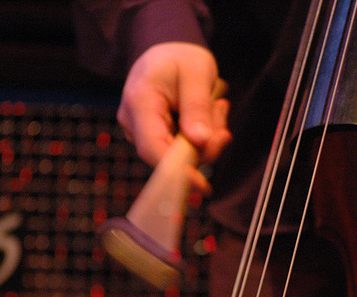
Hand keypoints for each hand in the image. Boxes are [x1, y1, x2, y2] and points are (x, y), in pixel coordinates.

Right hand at [117, 42, 230, 192]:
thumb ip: (197, 107)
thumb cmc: (181, 58)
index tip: (202, 184)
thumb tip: (200, 142)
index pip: (152, 148)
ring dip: (206, 139)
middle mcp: (133, 122)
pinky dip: (201, 137)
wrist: (168, 52)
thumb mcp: (196, 73)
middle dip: (203, 147)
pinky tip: (209, 113)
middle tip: (223, 119)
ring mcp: (141, 131)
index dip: (176, 170)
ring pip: (180, 154)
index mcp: (139, 103)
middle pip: (168, 156)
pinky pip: (182, 149)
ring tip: (216, 106)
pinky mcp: (154, 136)